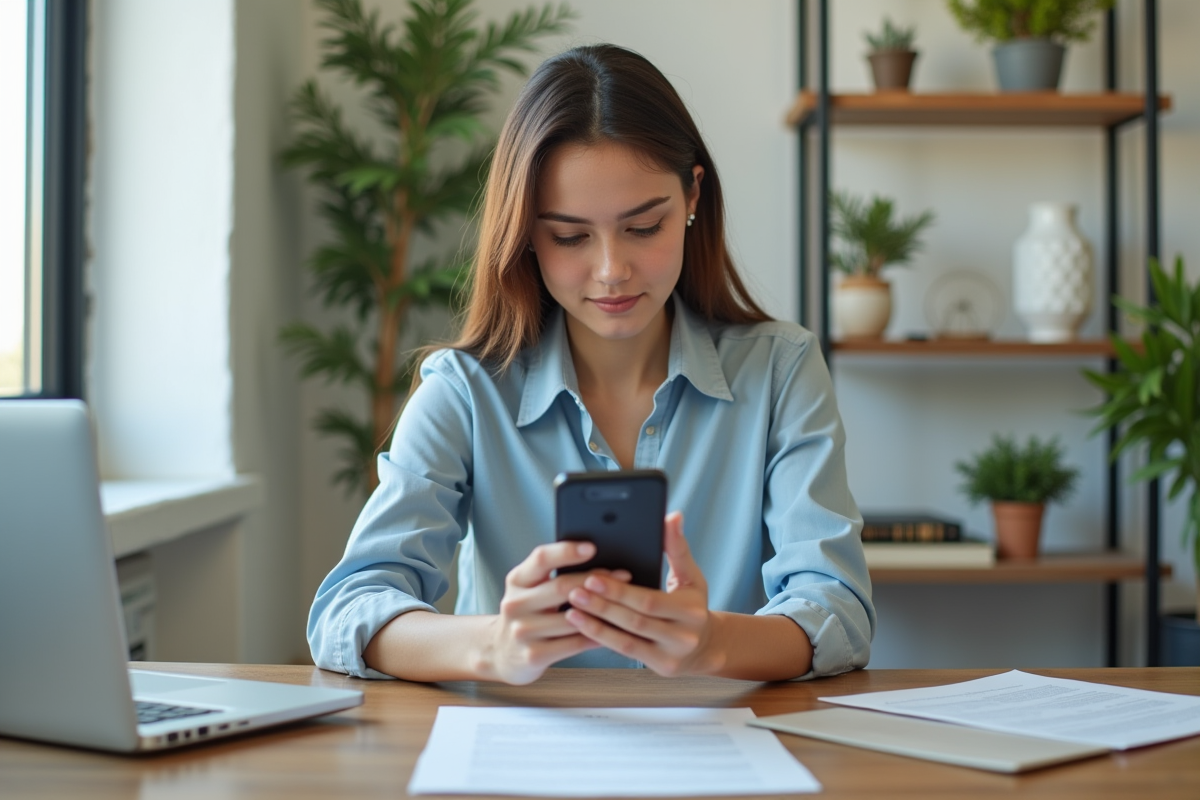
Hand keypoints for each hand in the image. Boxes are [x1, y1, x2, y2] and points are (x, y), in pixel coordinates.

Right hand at [486, 540, 630, 684]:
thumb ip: (552, 574)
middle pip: (561, 586)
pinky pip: (574, 643)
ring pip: (572, 618)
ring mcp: (523, 631)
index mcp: (517, 580)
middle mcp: (515, 603)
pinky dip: (596, 636)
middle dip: (596, 580)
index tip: (592, 547)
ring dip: (602, 610)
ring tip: (624, 604)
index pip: (541, 558)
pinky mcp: (533, 655)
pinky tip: (613, 630)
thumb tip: (596, 561)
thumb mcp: (530, 589)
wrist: (502, 653)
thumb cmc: (527, 614)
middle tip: (623, 575)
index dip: (566, 551)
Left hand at [563, 512, 717, 676]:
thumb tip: (672, 516)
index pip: (649, 600)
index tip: (592, 576)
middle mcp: (684, 636)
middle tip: (574, 590)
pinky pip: (626, 652)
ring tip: (571, 609)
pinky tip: (583, 627)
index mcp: (691, 610)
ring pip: (627, 640)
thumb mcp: (691, 576)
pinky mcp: (661, 667)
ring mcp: (672, 656)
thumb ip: (677, 547)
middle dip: (602, 605)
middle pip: (635, 620)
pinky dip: (603, 639)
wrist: (706, 646)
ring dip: (596, 625)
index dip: (619, 590)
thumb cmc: (692, 604)